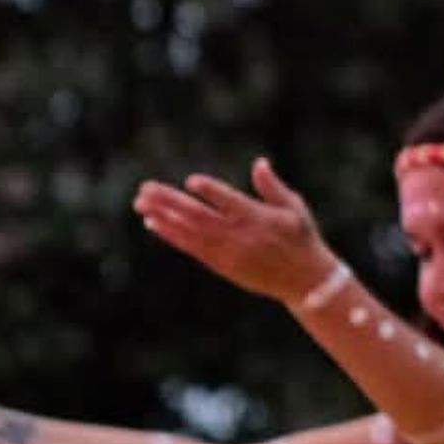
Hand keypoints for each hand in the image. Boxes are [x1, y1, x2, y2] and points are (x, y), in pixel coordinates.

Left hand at [134, 161, 338, 302]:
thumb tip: (259, 163)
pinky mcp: (219, 264)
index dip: (211, 191)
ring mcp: (226, 252)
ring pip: (188, 231)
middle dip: (169, 201)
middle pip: (198, 215)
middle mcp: (238, 235)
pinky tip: (153, 223)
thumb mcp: (294, 208)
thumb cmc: (301, 238)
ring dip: (162, 216)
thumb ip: (272, 187)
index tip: (191, 181)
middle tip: (145, 189)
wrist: (303, 280)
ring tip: (140, 203)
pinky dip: (171, 235)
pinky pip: (190, 247)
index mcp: (258, 218)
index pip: (230, 202)